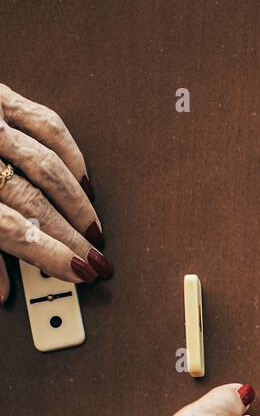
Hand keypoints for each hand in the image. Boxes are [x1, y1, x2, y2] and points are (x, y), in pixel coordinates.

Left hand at [0, 82, 110, 300]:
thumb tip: (0, 291)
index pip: (14, 229)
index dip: (51, 255)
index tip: (78, 271)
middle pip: (35, 203)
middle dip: (72, 237)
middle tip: (94, 259)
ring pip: (49, 167)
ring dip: (78, 204)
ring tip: (92, 229)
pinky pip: (48, 125)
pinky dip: (72, 156)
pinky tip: (82, 181)